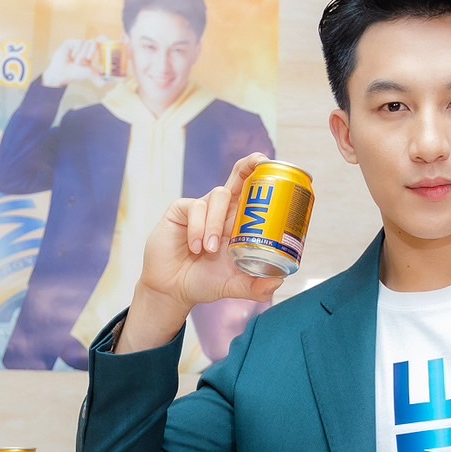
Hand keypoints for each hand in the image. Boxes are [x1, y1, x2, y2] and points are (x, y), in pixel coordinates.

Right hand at [41, 37, 111, 89]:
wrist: (62, 73)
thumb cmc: (75, 74)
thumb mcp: (92, 76)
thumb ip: (103, 80)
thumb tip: (119, 83)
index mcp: (93, 52)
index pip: (103, 41)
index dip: (108, 40)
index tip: (111, 43)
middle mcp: (87, 46)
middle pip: (97, 40)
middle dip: (93, 51)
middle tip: (88, 60)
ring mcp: (79, 43)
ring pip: (88, 43)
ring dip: (83, 55)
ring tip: (77, 63)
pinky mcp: (72, 41)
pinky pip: (80, 42)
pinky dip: (77, 51)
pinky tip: (71, 57)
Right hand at [117, 153, 284, 352]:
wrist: (172, 290)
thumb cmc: (204, 282)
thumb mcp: (234, 286)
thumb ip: (256, 287)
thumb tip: (278, 281)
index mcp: (239, 224)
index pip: (254, 195)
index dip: (264, 179)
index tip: (275, 167)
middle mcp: (222, 211)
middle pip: (239, 178)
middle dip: (250, 165)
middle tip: (259, 161)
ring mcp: (202, 209)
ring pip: (219, 195)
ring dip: (216, 223)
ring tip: (210, 249)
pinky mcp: (181, 211)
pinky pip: (196, 208)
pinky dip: (198, 229)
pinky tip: (195, 248)